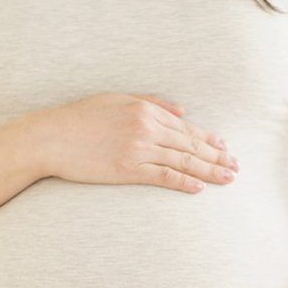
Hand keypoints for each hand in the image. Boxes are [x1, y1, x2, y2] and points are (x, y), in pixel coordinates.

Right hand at [30, 93, 239, 192]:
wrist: (51, 137)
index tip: (225, 148)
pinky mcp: (128, 169)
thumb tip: (181, 109)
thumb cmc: (80, 118)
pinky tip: (200, 188)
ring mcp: (138, 149)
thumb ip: (151, 102)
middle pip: (190, 144)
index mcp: (146, 109)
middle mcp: (146, 127)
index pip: (186, 127)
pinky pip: (163, 176)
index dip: (209, 139)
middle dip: (217, 156)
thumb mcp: (117, 100)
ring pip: (183, 161)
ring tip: (228, 178)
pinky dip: (184, 182)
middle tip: (237, 167)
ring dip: (209, 170)